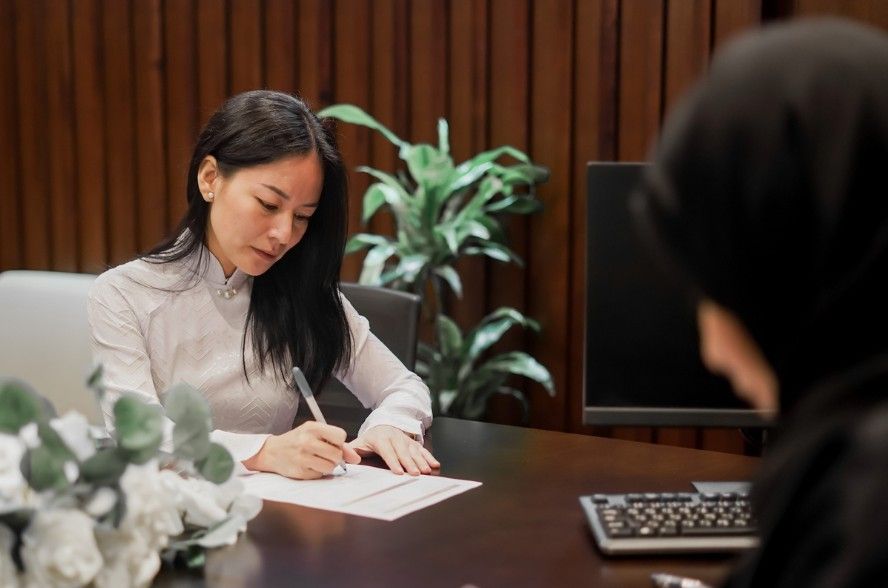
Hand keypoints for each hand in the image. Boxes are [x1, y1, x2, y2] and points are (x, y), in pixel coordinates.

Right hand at [243, 421, 360, 478]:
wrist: (272, 451)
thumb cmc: (297, 440)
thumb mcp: (315, 434)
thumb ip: (337, 443)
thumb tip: (356, 458)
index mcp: (312, 428)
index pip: (340, 436)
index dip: (339, 442)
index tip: (332, 443)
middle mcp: (307, 441)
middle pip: (337, 454)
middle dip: (335, 457)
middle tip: (325, 454)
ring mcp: (303, 457)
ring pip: (330, 467)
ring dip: (328, 466)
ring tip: (317, 460)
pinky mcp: (300, 472)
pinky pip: (320, 475)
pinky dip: (318, 472)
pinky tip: (309, 466)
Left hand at [348, 425, 439, 475]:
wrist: (383, 424)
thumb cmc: (370, 439)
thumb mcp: (359, 442)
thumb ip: (351, 450)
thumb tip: (348, 458)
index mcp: (380, 438)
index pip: (387, 450)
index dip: (393, 461)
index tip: (398, 471)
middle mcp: (394, 437)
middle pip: (403, 451)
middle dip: (409, 463)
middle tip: (415, 474)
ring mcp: (405, 439)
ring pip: (414, 450)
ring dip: (421, 461)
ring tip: (426, 471)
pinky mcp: (413, 442)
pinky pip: (422, 449)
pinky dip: (429, 457)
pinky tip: (435, 465)